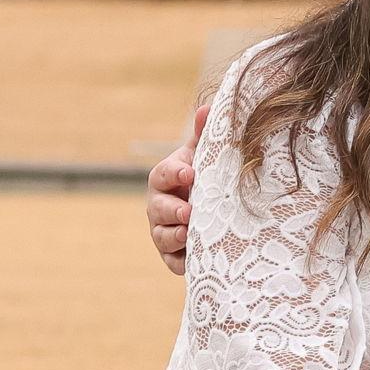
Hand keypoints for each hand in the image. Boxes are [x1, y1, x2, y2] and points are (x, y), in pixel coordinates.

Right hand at [148, 102, 207, 274]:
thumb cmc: (204, 178)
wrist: (212, 211)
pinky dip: (179, 262)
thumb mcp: (204, 157)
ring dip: (172, 235)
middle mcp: (160, 205)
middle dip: (171, 209)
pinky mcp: (173, 254)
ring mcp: (164, 230)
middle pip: (158, 207)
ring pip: (161, 235)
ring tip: (186, 235)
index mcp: (167, 179)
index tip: (190, 172)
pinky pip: (172, 261)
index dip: (174, 173)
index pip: (163, 173)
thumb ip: (205, 134)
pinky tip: (190, 262)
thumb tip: (209, 107)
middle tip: (188, 211)